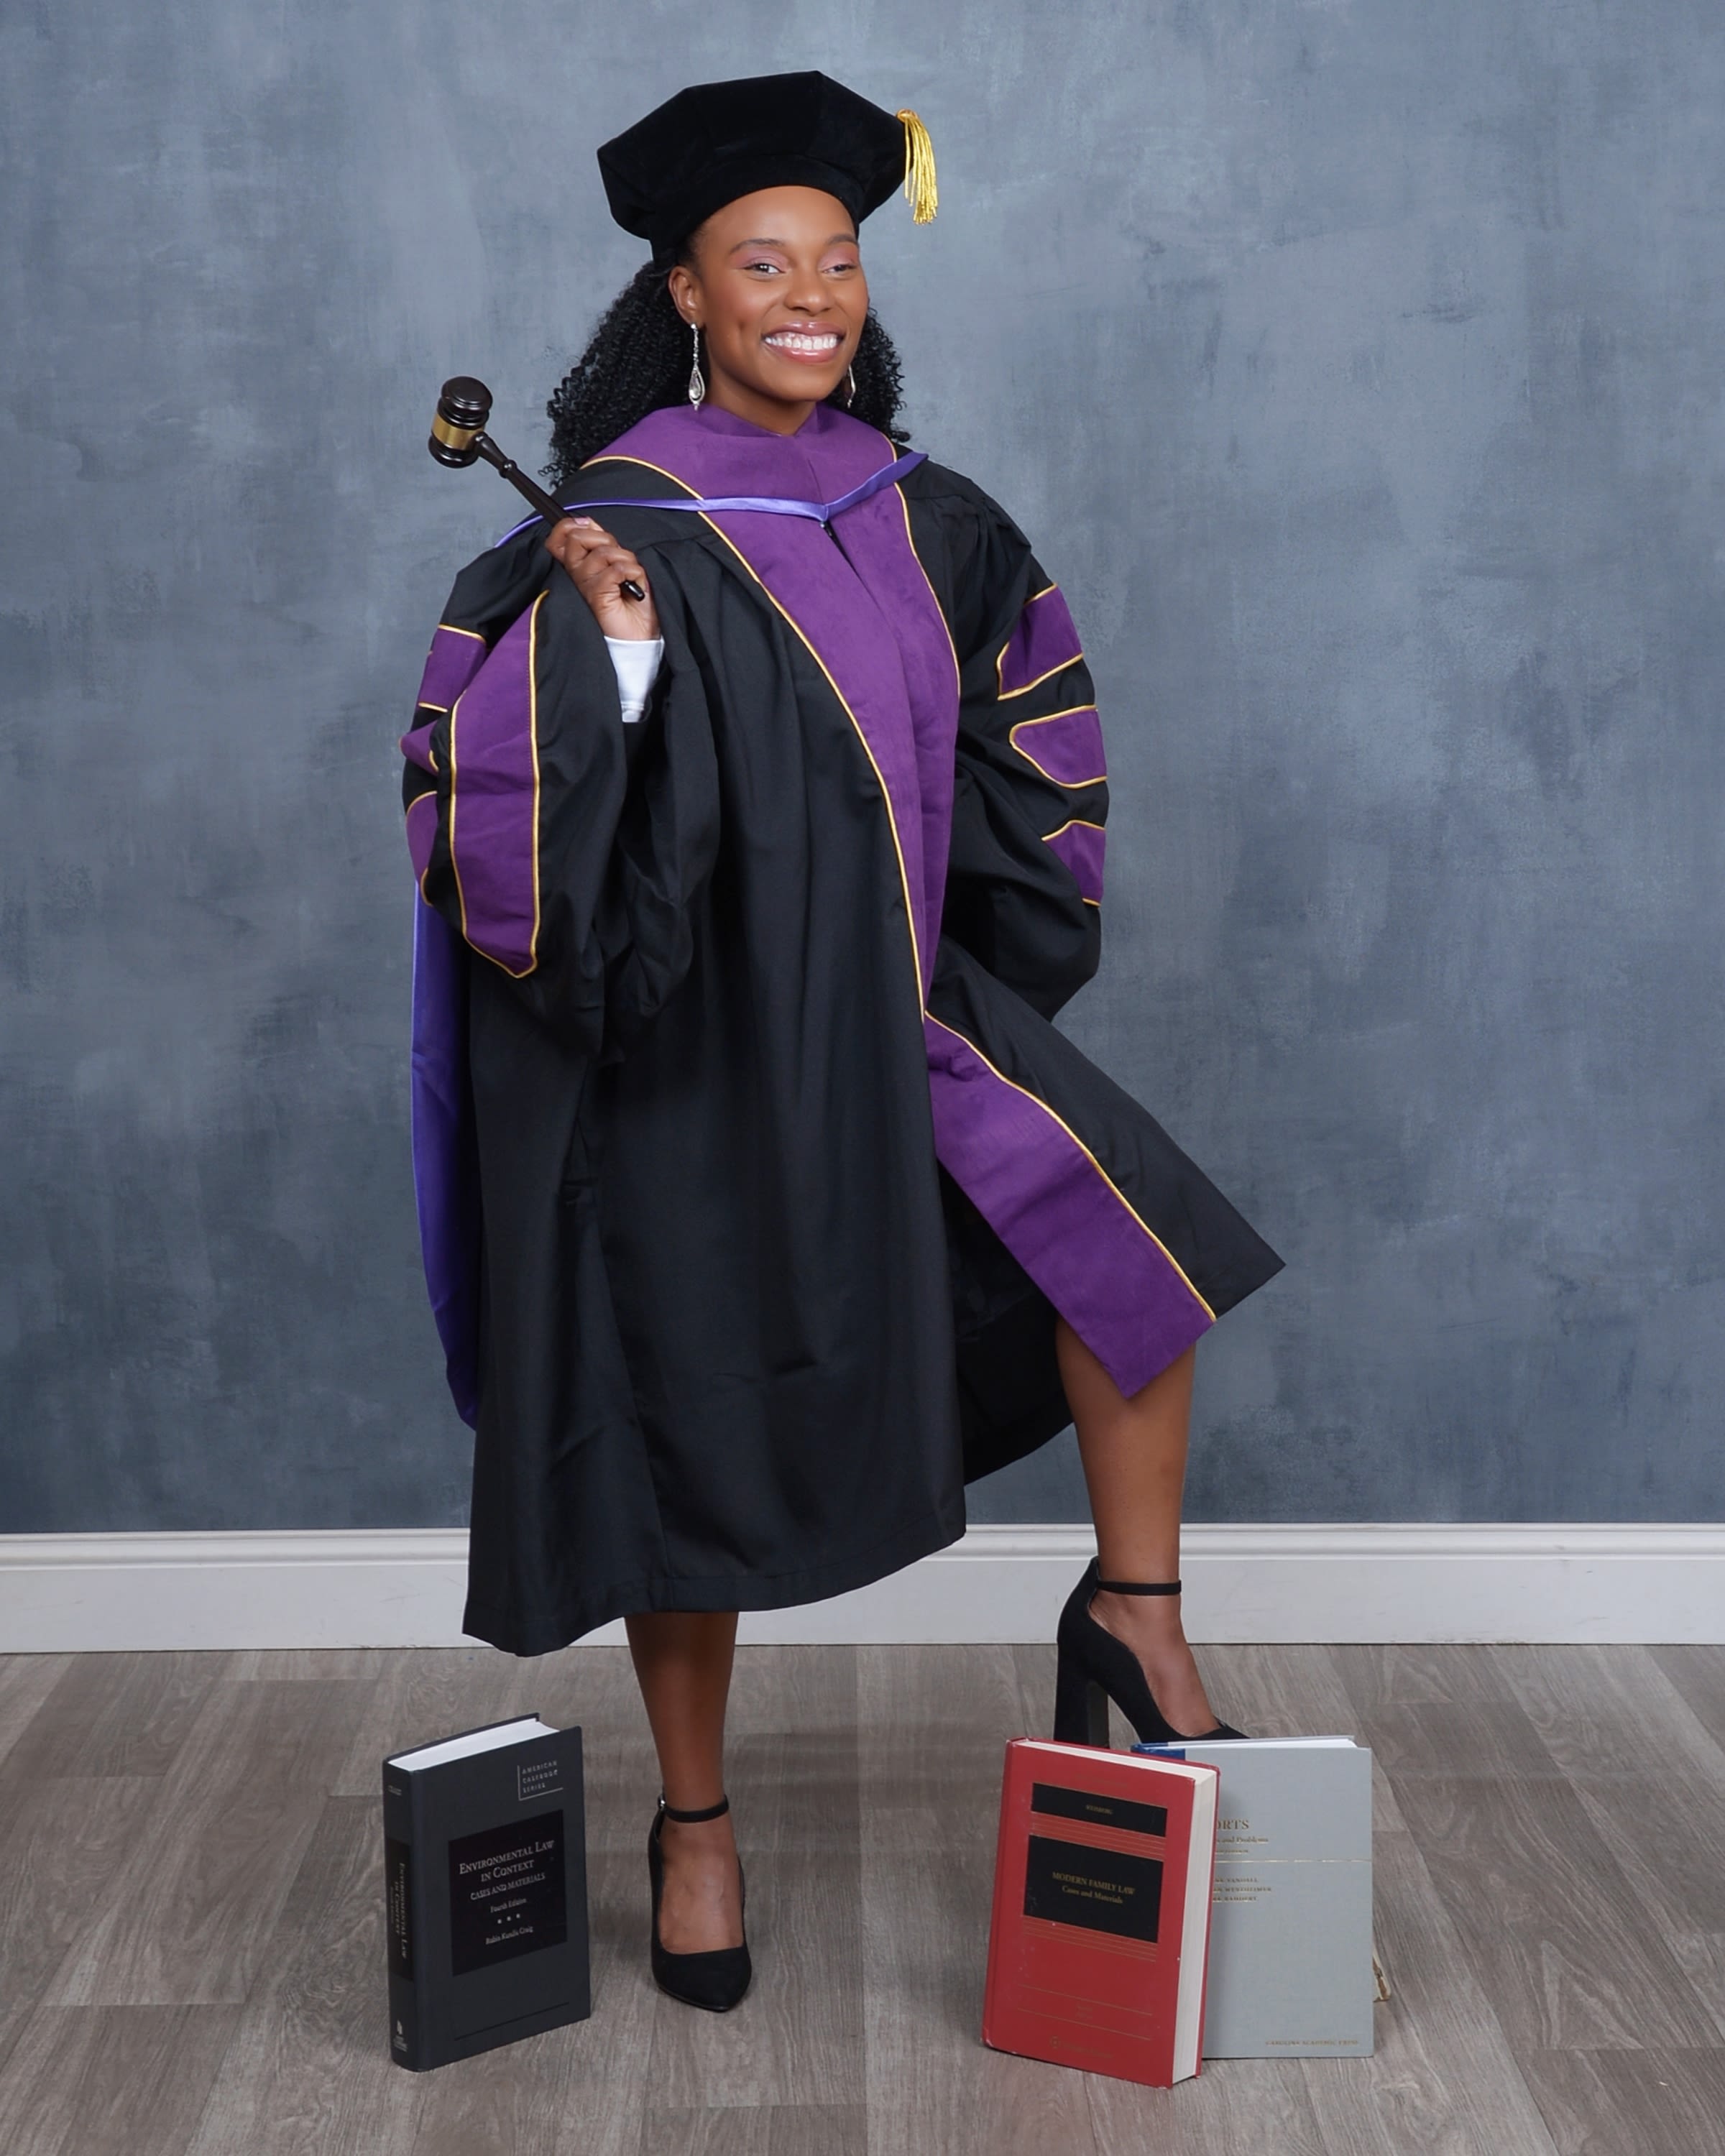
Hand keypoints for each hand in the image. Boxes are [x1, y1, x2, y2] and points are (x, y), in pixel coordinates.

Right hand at [544, 517, 658, 638]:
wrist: (642, 634)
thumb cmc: (633, 601)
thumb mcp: (619, 562)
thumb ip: (603, 543)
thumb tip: (588, 523)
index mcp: (580, 566)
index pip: (558, 538)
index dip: (569, 526)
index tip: (588, 526)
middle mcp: (578, 576)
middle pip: (575, 538)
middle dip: (604, 539)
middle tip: (619, 559)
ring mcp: (586, 587)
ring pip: (601, 553)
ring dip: (626, 560)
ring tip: (630, 577)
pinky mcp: (598, 597)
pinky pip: (615, 570)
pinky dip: (633, 573)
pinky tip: (634, 586)